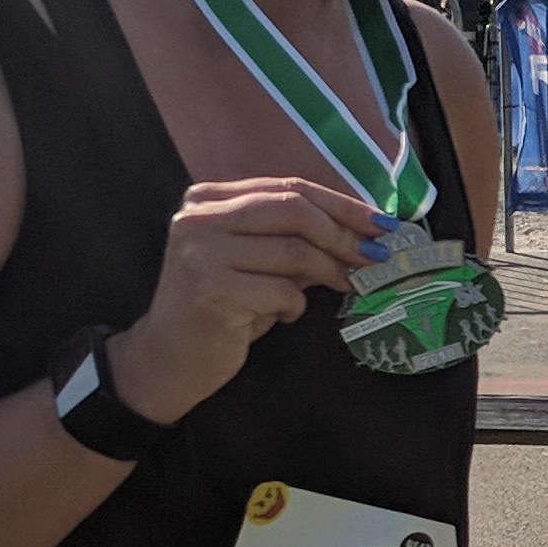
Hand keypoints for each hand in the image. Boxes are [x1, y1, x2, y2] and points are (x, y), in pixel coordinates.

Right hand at [101, 176, 385, 424]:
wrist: (166, 358)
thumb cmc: (219, 307)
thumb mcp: (254, 261)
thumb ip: (293, 240)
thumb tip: (362, 232)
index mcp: (208, 199)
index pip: (288, 187)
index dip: (341, 204)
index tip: (380, 222)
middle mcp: (199, 218)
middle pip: (293, 210)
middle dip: (344, 234)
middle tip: (375, 256)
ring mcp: (202, 253)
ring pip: (294, 252)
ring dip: (328, 272)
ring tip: (341, 286)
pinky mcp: (213, 292)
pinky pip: (282, 292)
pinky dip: (295, 306)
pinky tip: (283, 315)